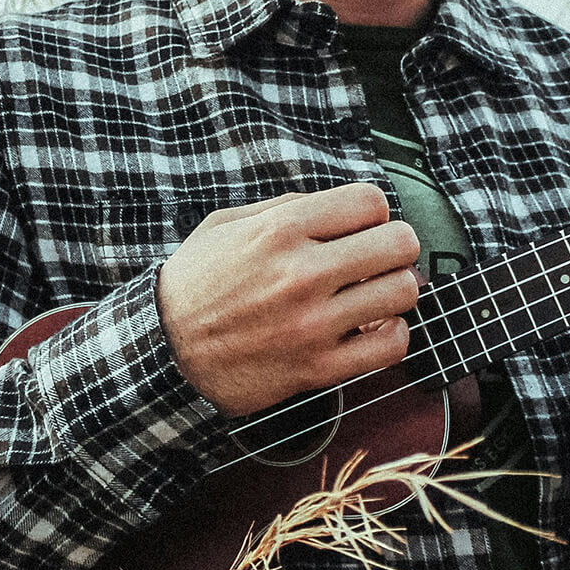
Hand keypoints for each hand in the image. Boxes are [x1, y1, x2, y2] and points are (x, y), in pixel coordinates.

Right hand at [156, 183, 421, 417]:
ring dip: (393, 290)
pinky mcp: (319, 367)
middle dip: (394, 247)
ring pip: (403, 292)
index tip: (360, 228)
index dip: (372, 213)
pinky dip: (390, 335)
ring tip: (372, 294)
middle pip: (400, 244)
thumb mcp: (226, 225)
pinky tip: (369, 328)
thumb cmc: (195, 285)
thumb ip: (285, 208)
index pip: (371, 202)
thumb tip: (339, 207)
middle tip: (377, 258)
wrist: (165, 350)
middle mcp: (301, 273)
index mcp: (280, 231)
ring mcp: (313, 323)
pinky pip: (392, 346)